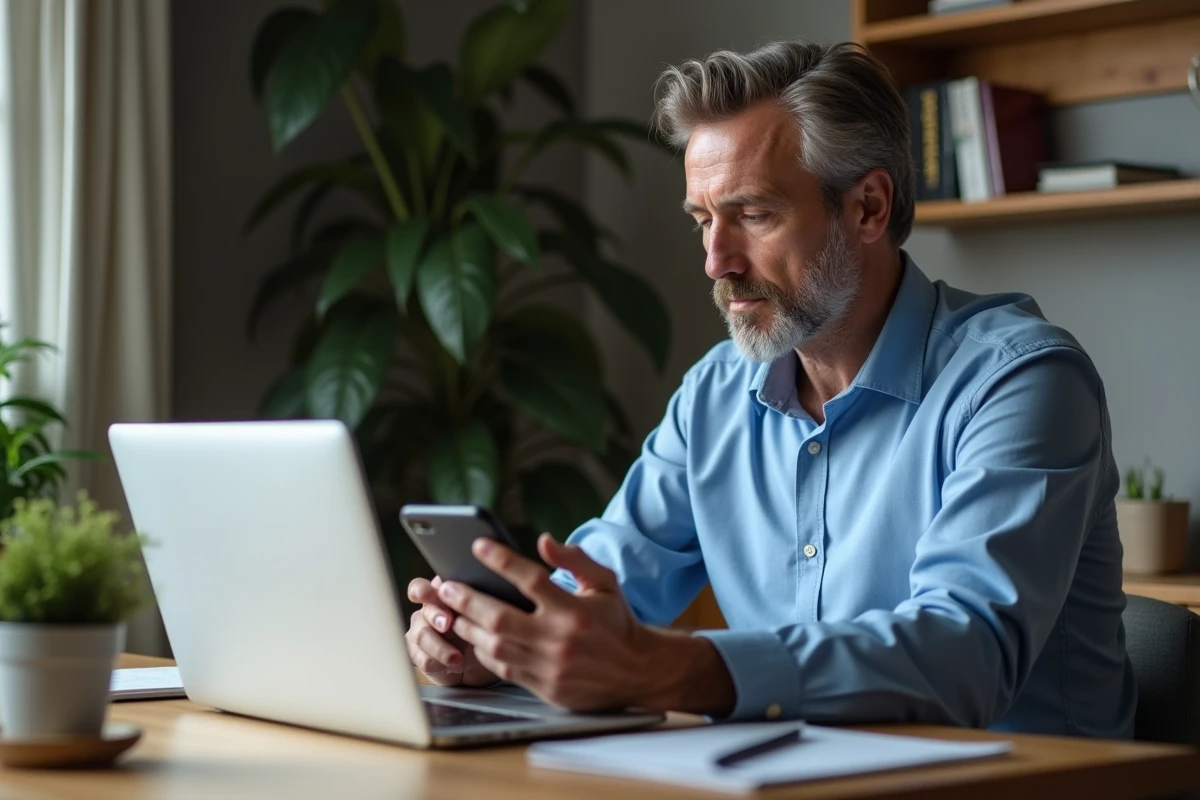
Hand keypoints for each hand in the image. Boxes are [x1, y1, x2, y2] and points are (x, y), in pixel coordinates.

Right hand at [405, 575, 498, 686]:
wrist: (478, 661)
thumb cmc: (479, 630)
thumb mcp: (479, 614)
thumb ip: (471, 601)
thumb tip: (469, 590)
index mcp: (438, 597)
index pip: (420, 588)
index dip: (421, 591)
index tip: (430, 595)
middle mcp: (426, 613)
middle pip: (423, 612)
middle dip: (435, 617)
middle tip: (448, 624)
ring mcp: (420, 634)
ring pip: (421, 636)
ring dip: (439, 647)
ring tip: (457, 657)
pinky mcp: (420, 656)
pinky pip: (423, 659)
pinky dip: (439, 663)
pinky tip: (452, 665)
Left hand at [436, 533, 661, 710]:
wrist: (637, 671)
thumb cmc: (616, 621)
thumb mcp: (605, 582)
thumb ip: (575, 559)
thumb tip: (543, 540)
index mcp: (574, 609)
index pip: (530, 579)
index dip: (501, 560)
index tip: (477, 545)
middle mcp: (560, 639)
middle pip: (500, 617)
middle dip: (467, 599)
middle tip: (446, 584)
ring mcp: (550, 667)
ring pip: (494, 646)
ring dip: (468, 626)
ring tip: (452, 610)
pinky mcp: (545, 687)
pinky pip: (503, 670)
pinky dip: (483, 652)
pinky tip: (474, 636)